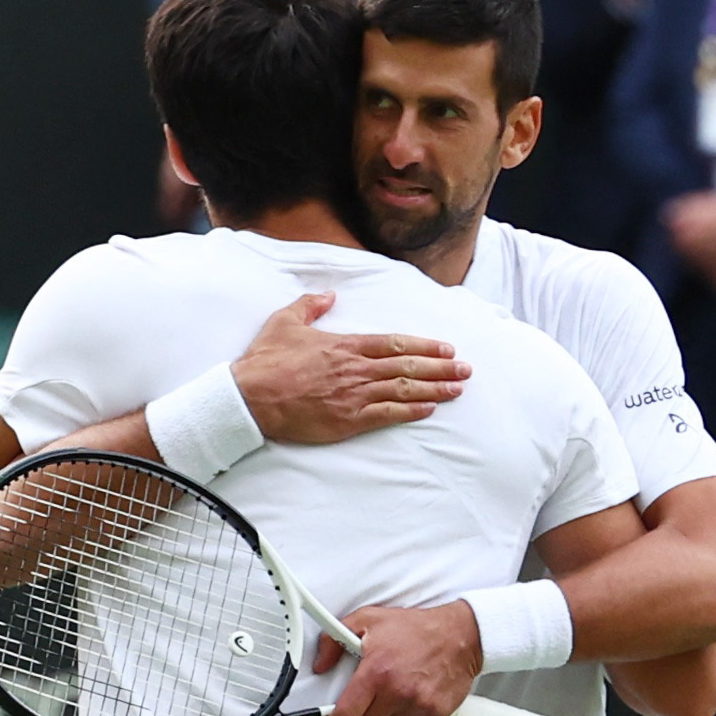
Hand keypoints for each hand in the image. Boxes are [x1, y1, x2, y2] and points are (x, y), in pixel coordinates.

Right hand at [230, 290, 468, 444]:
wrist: (249, 397)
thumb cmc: (265, 361)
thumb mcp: (285, 322)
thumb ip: (310, 306)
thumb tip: (328, 295)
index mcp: (344, 345)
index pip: (394, 344)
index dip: (423, 347)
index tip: (446, 348)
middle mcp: (355, 369)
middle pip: (407, 367)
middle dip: (440, 367)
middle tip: (465, 369)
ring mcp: (353, 396)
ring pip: (403, 391)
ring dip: (434, 389)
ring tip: (458, 388)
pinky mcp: (347, 420)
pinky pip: (386, 415)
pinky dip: (410, 412)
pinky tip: (429, 409)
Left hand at [315, 599, 483, 715]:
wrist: (460, 635)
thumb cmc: (416, 628)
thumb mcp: (368, 619)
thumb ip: (335, 639)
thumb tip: (320, 664)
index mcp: (377, 672)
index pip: (346, 715)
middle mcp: (397, 692)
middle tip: (357, 711)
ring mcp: (418, 705)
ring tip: (383, 705)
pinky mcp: (435, 713)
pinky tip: (403, 707)